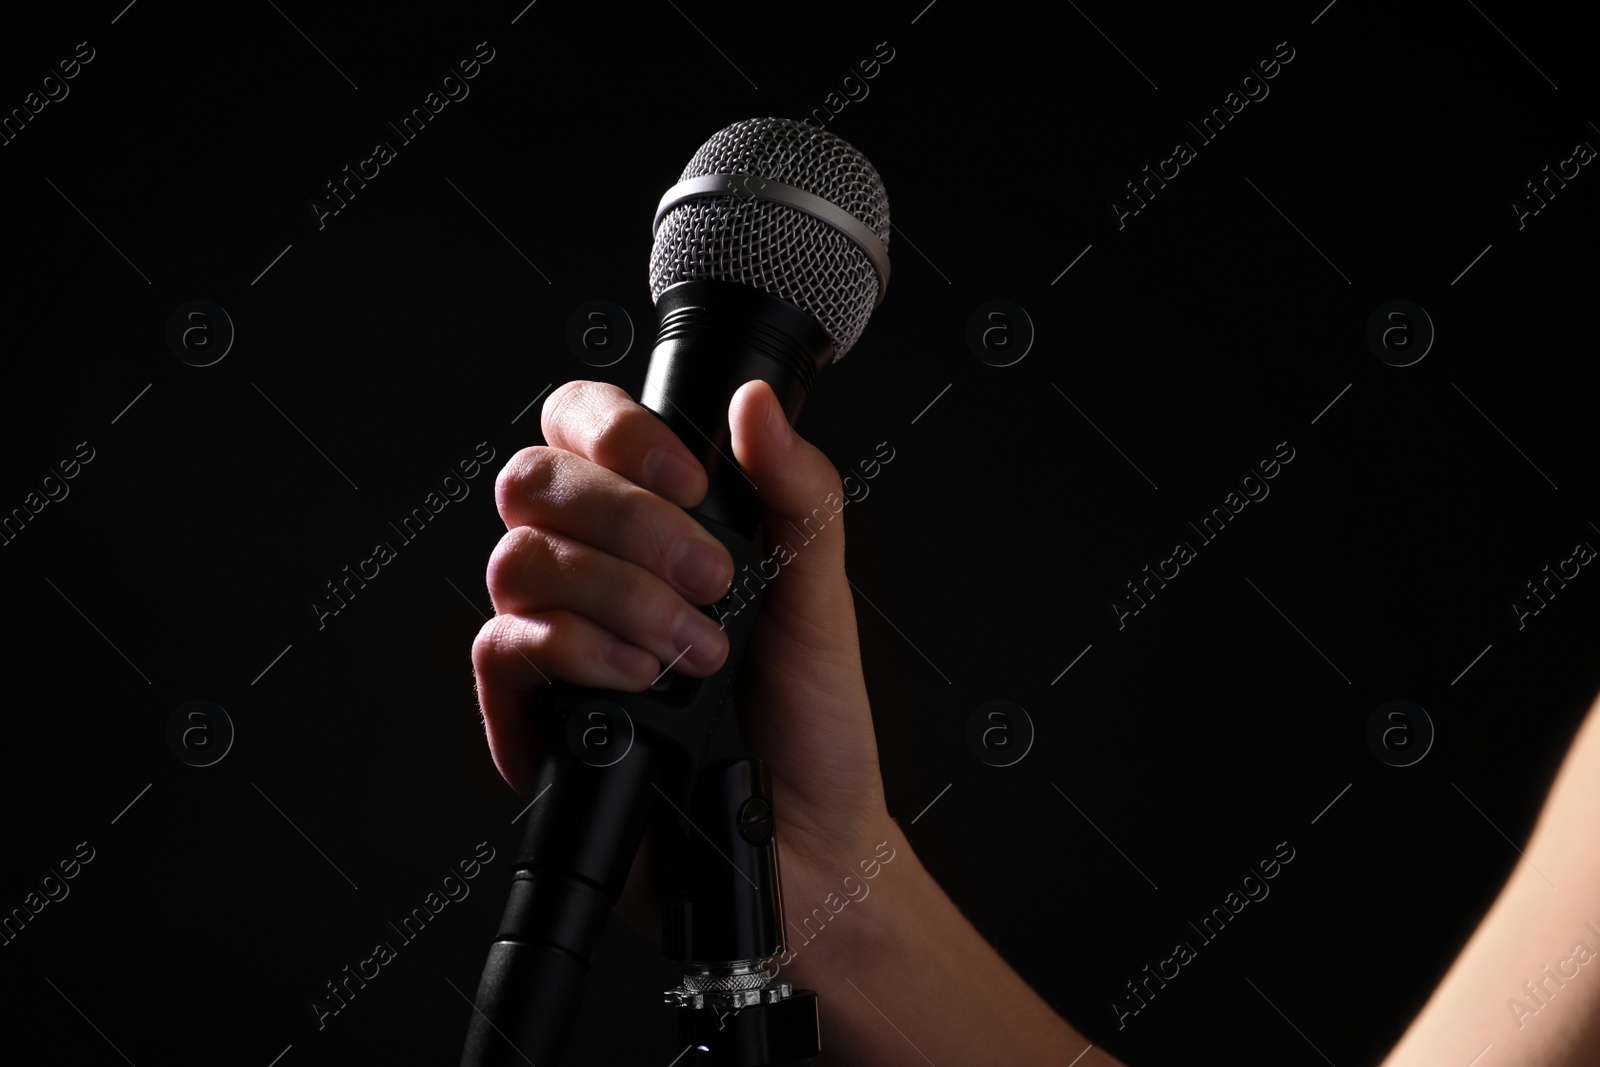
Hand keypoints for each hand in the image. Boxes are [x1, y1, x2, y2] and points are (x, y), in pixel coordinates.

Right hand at [471, 377, 892, 971]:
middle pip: (531, 481)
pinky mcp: (529, 716)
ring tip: (696, 651)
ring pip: (517, 560)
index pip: (579, 425)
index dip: (617, 431)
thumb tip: (758, 402)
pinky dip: (577, 649)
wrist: (807, 846)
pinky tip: (641, 680)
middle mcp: (588, 572)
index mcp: (648, 526)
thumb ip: (796, 492)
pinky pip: (501, 646)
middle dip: (628, 520)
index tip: (692, 482)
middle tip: (711, 578)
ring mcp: (551, 642)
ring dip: (619, 595)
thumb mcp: (820, 595)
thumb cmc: (813, 724)